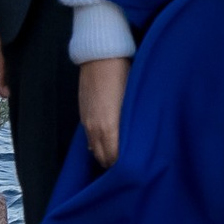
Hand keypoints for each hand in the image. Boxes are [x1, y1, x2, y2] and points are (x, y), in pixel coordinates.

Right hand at [78, 56, 127, 171]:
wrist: (101, 57)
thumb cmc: (123, 75)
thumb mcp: (133, 101)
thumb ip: (133, 124)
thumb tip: (140, 139)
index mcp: (109, 127)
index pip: (115, 158)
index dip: (125, 165)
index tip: (137, 166)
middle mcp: (95, 129)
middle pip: (103, 158)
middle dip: (115, 164)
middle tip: (130, 163)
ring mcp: (86, 123)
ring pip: (94, 150)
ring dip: (105, 154)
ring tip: (120, 154)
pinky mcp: (83, 116)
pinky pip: (89, 139)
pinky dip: (98, 144)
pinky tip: (109, 141)